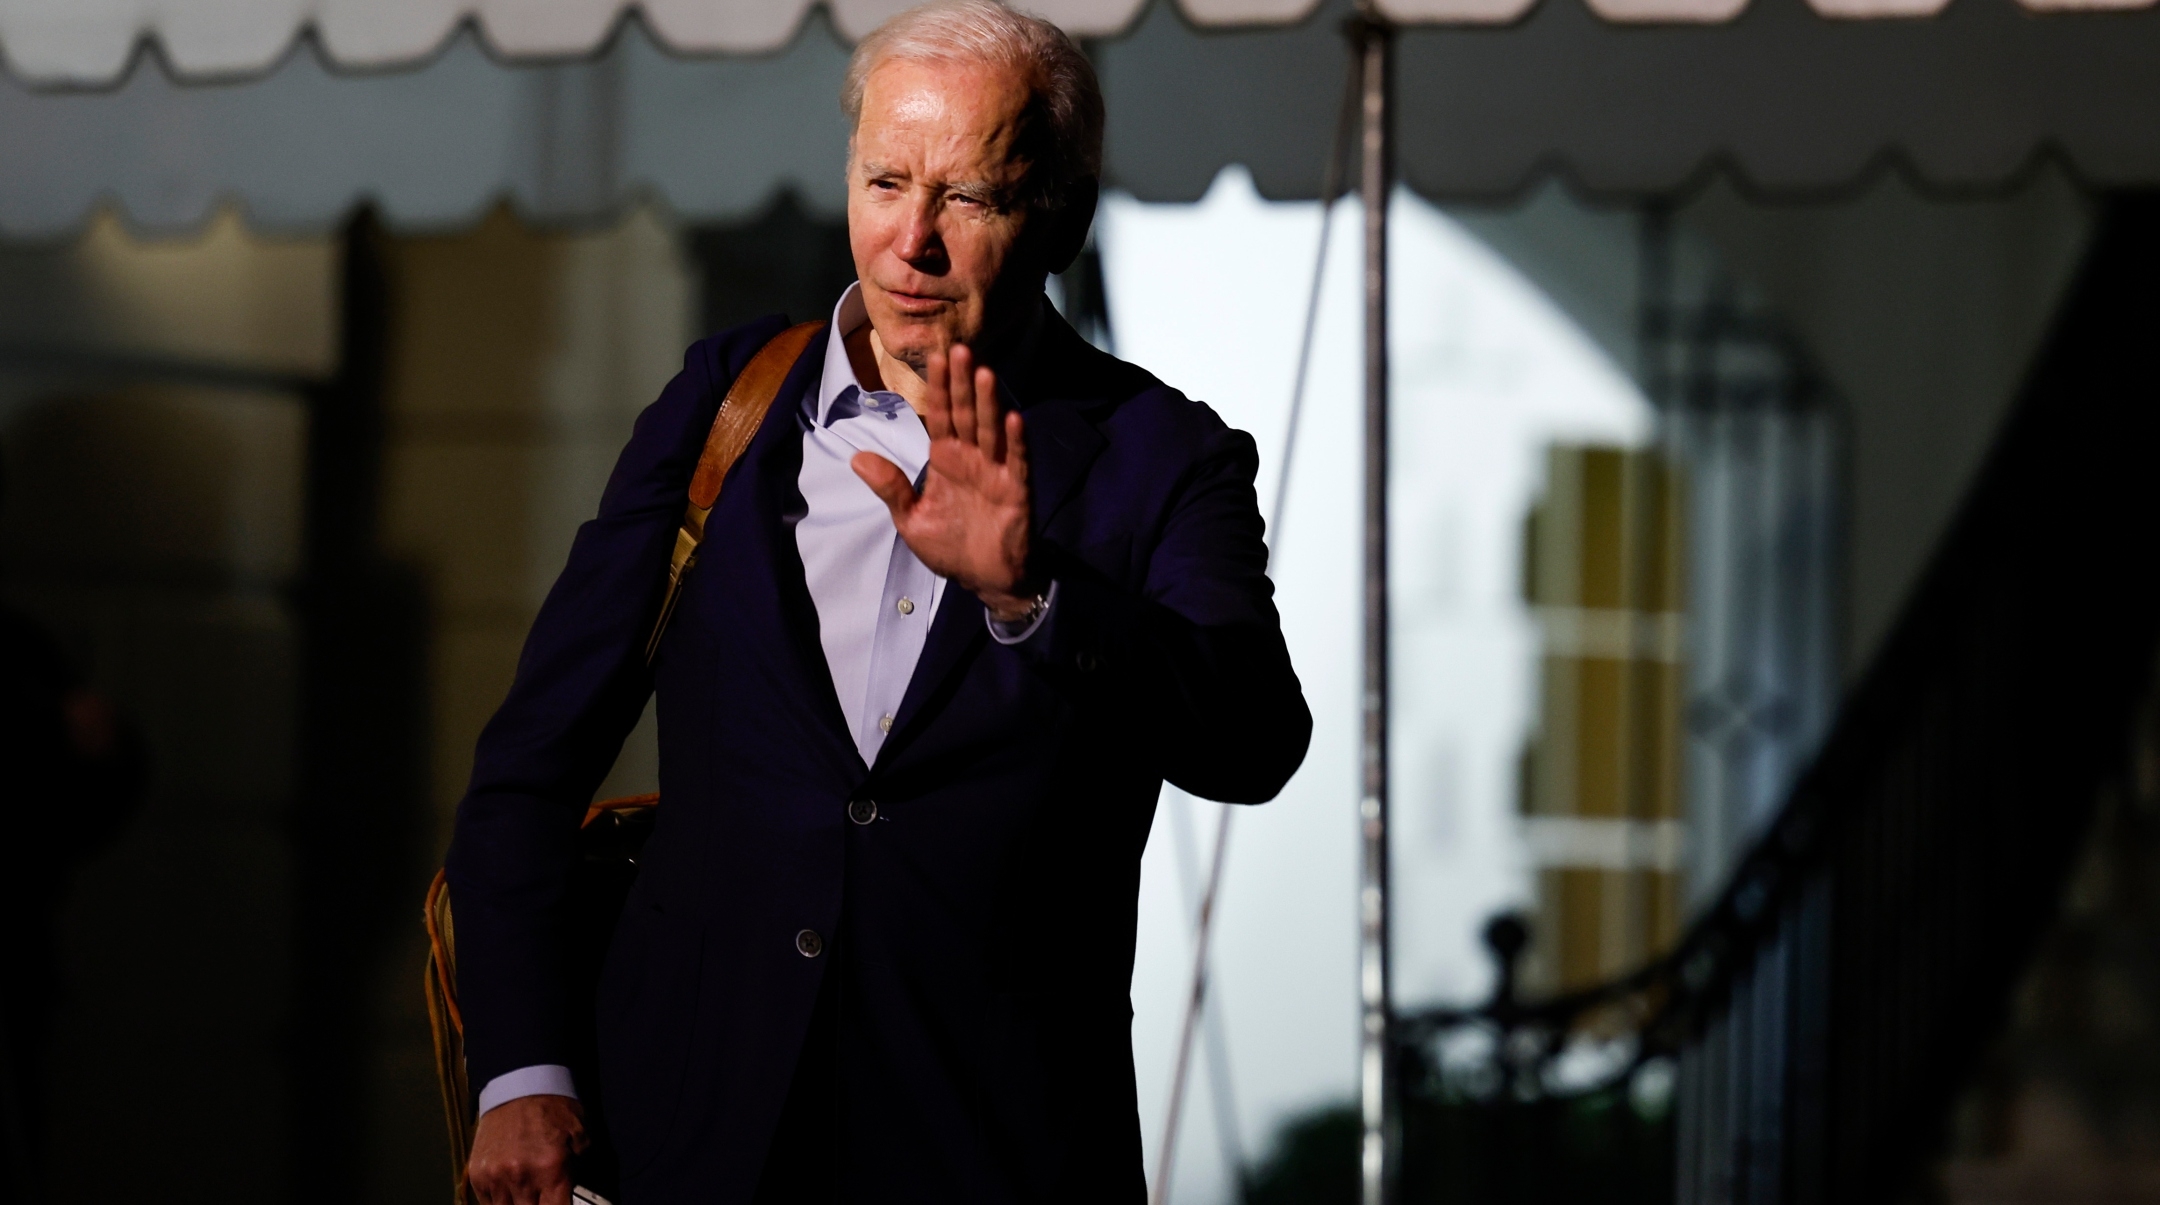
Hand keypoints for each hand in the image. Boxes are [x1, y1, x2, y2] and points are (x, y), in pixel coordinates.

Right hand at [466, 1095, 587, 1204]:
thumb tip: (578, 1195)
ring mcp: (495, 1178)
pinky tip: (511, 1190)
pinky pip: (487, 1203)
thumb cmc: (554, 1110)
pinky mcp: (477, 1175)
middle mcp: (520, 1177)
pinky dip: (500, 1201)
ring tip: (529, 1194)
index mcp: (551, 1170)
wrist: (518, 1085)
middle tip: (545, 1196)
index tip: (561, 1202)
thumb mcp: (581, 1137)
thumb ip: (579, 1171)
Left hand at [852, 344, 1036, 617]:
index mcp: (946, 459)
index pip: (942, 415)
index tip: (936, 355)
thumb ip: (889, 487)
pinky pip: (1016, 462)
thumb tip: (856, 458)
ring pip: (991, 430)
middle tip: (960, 348)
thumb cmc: (949, 547)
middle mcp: (972, 458)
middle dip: (962, 383)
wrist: (983, 579)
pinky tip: (1013, 418)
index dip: (940, 386)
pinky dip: (1015, 441)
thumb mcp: (910, 519)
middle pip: (967, 413)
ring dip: (988, 402)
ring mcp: (995, 472)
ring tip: (983, 372)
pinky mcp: (1016, 490)